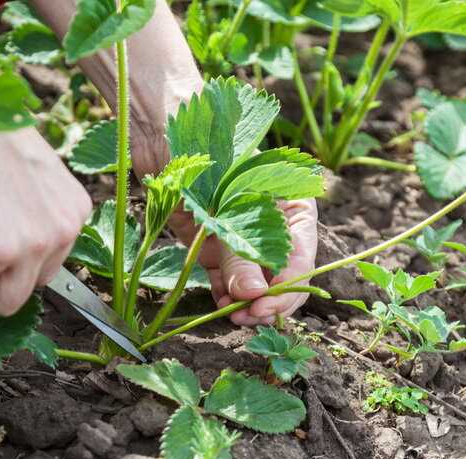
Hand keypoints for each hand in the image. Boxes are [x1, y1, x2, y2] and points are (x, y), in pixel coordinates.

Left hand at [132, 132, 318, 325]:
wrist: (163, 133)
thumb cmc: (205, 152)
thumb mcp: (225, 205)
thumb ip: (238, 251)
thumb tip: (254, 295)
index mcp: (293, 207)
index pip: (302, 258)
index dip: (288, 288)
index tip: (265, 307)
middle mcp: (273, 226)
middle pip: (283, 277)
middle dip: (268, 301)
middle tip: (248, 318)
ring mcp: (244, 238)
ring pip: (256, 284)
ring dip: (247, 303)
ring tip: (231, 315)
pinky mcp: (216, 246)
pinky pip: (228, 280)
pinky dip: (226, 295)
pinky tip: (219, 304)